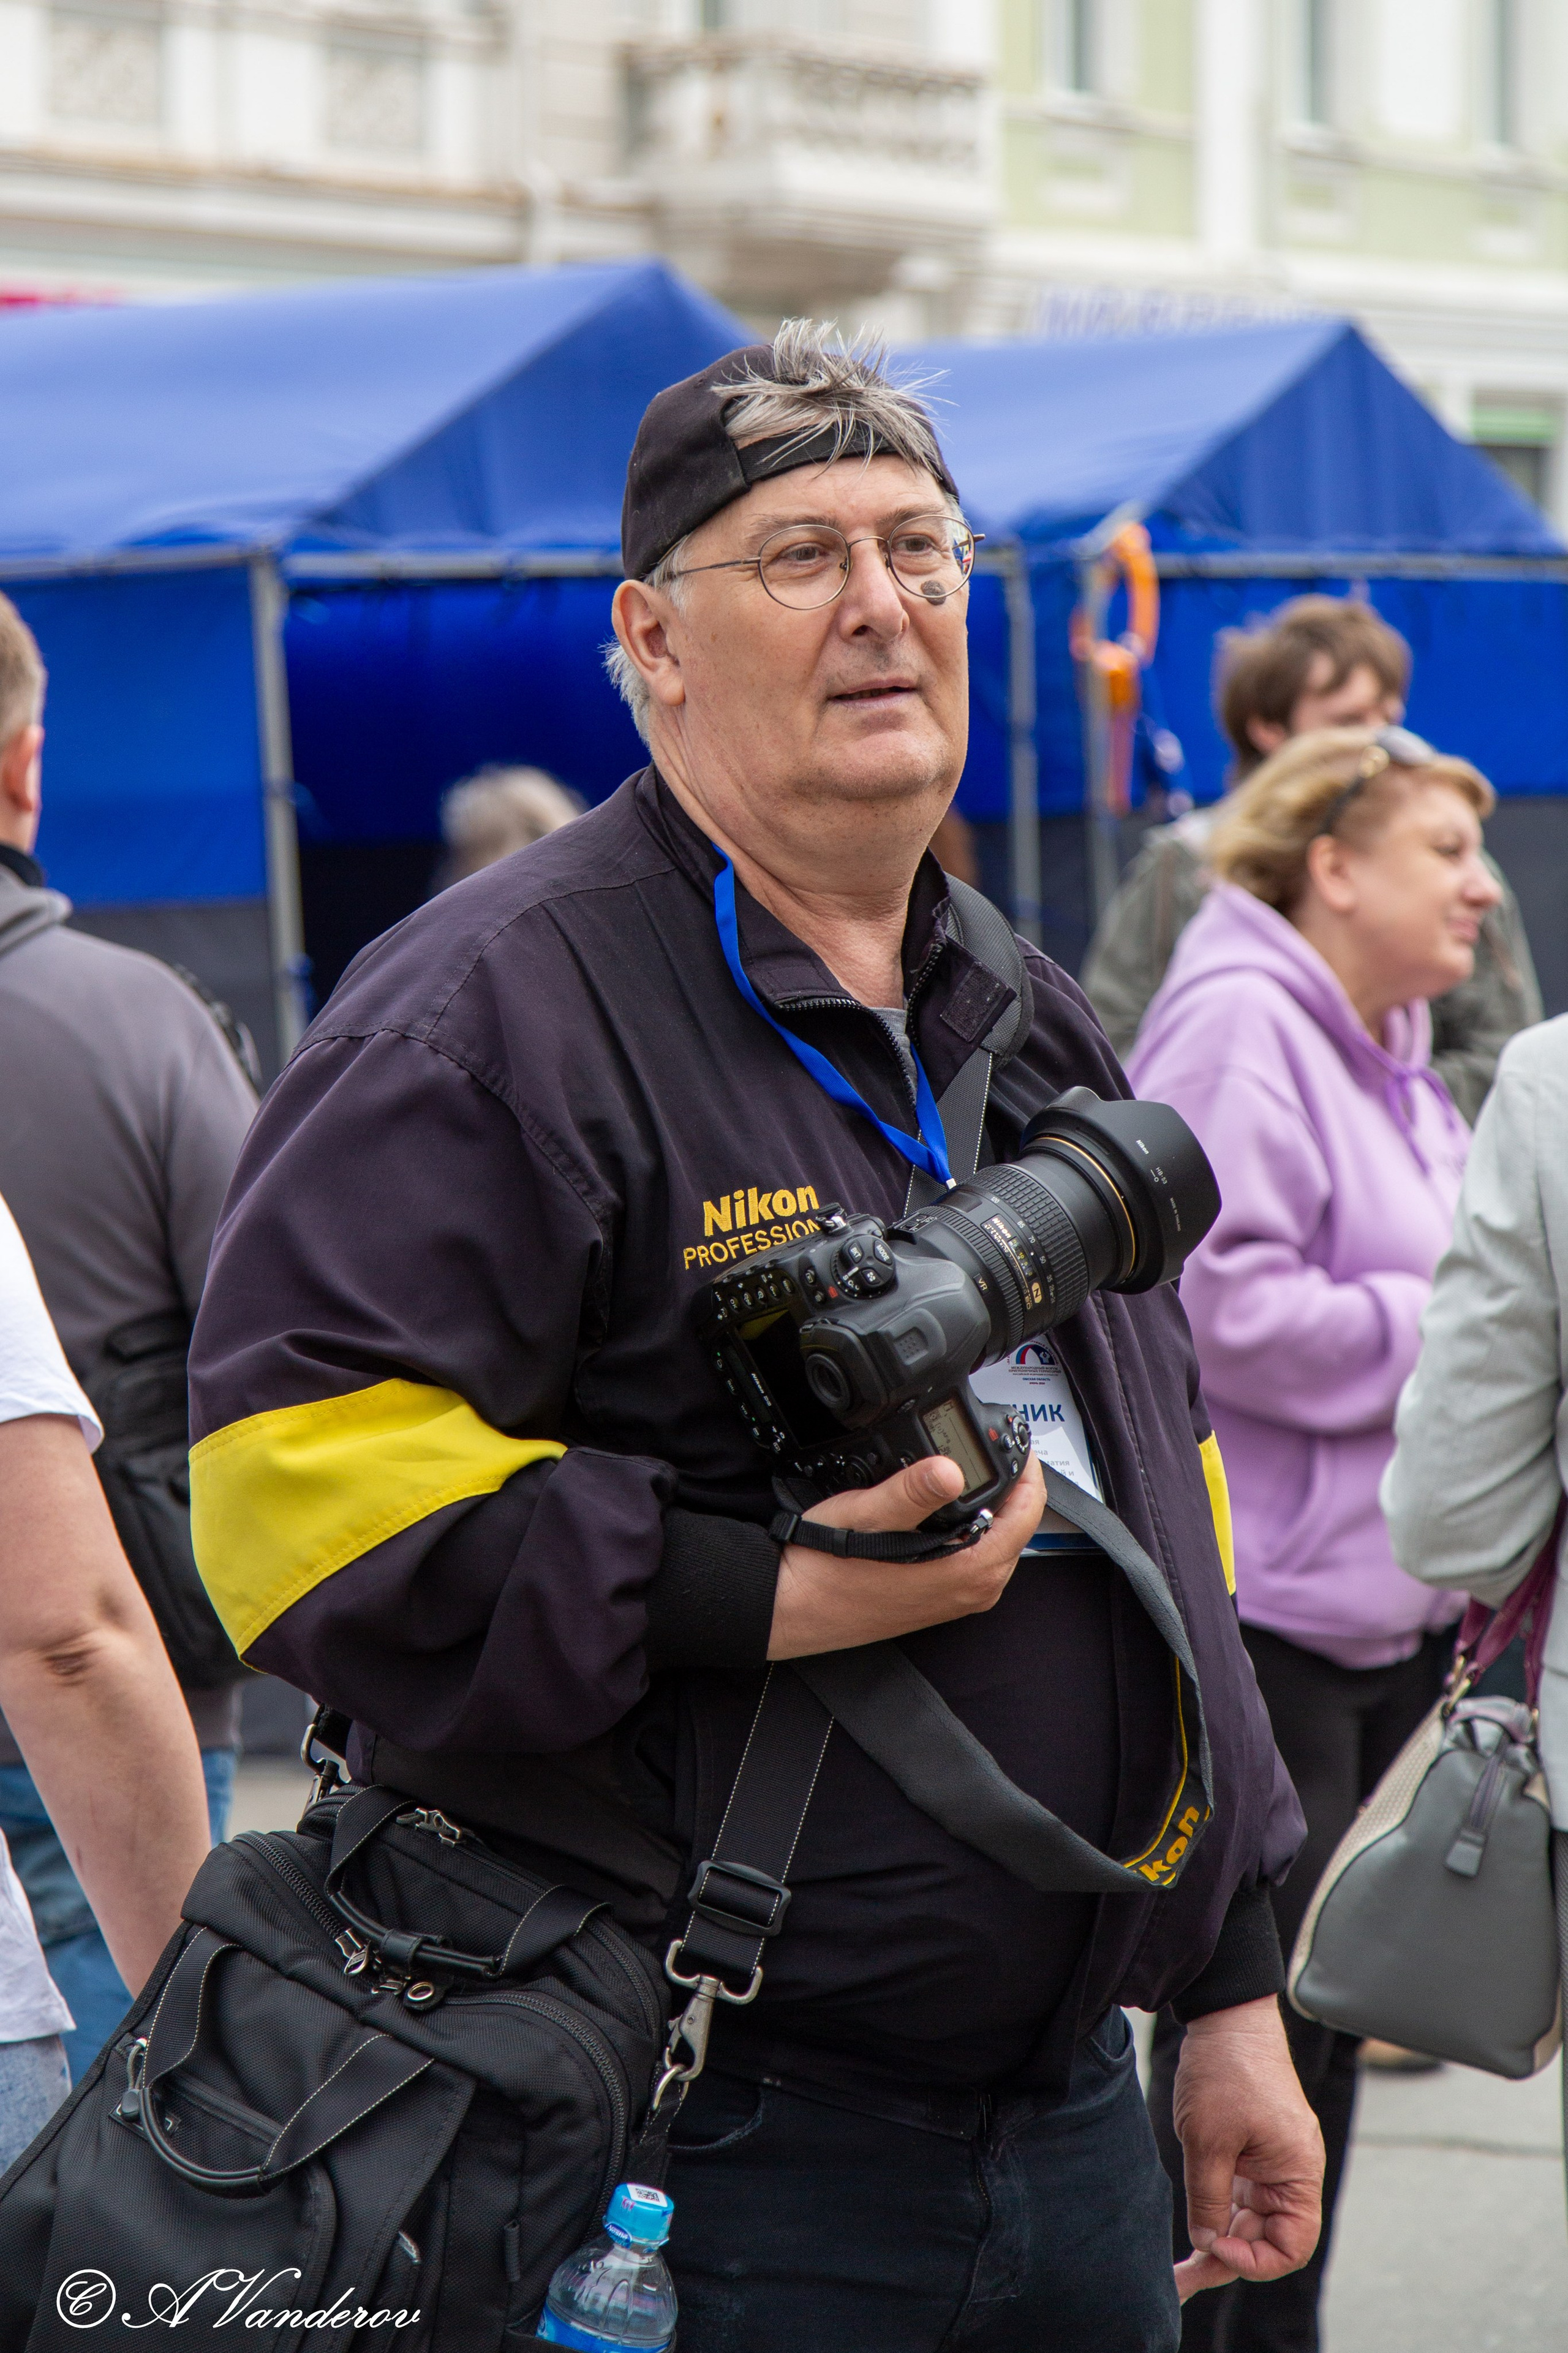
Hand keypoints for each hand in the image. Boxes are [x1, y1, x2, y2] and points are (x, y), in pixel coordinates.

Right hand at [766, 1451, 1044, 1658]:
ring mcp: (956, 1598)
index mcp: (968, 1568)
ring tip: (974, 1470)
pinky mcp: (937, 1599)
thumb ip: (912, 1490)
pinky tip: (946, 1508)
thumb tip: (950, 1468)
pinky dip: (972, 1528)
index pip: (1028, 1514)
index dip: (1029, 1471)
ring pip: (996, 1543)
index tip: (1015, 1441)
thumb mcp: (868, 1514)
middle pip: (1018, 1529)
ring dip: (994, 1507)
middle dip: (1014, 1487)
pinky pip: (973, 1557)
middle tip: (994, 1448)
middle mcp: (971, 1589)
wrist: (791, 1606)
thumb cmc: (826, 1566)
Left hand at [1171, 1996, 1323, 2303]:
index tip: (1214, 2247)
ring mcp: (1270, 2161)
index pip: (1292, 2245)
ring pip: (1249, 2218)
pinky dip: (1216, 2211)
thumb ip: (1209, 2197)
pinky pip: (1238, 2193)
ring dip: (1217, 2239)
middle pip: (1267, 2237)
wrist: (1225, 2016)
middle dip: (1227, 2259)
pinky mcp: (1249, 2149)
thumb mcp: (1209, 2139)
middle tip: (1181, 2280)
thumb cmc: (1226, 2071)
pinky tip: (1191, 2229)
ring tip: (1178, 2267)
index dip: (1255, 2260)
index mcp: (1297, 2173)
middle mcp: (1290, 2172)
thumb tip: (1206, 2242)